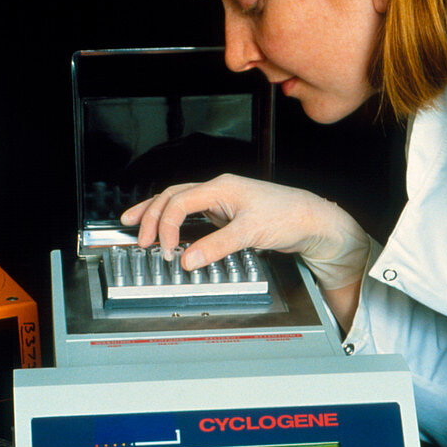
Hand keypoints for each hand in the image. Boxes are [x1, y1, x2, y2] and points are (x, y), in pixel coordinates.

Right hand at [120, 173, 369, 290]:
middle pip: (171, 196)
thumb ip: (217, 246)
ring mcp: (220, 200)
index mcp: (221, 187)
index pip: (179, 202)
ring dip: (155, 213)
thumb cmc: (289, 217)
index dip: (165, 226)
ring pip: (178, 201)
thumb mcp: (251, 233)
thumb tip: (188, 259)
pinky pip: (190, 213)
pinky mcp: (225, 213)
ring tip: (134, 223)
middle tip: (139, 238)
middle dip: (150, 216)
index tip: (165, 250)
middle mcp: (218, 190)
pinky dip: (173, 220)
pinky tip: (165, 229)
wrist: (312, 221)